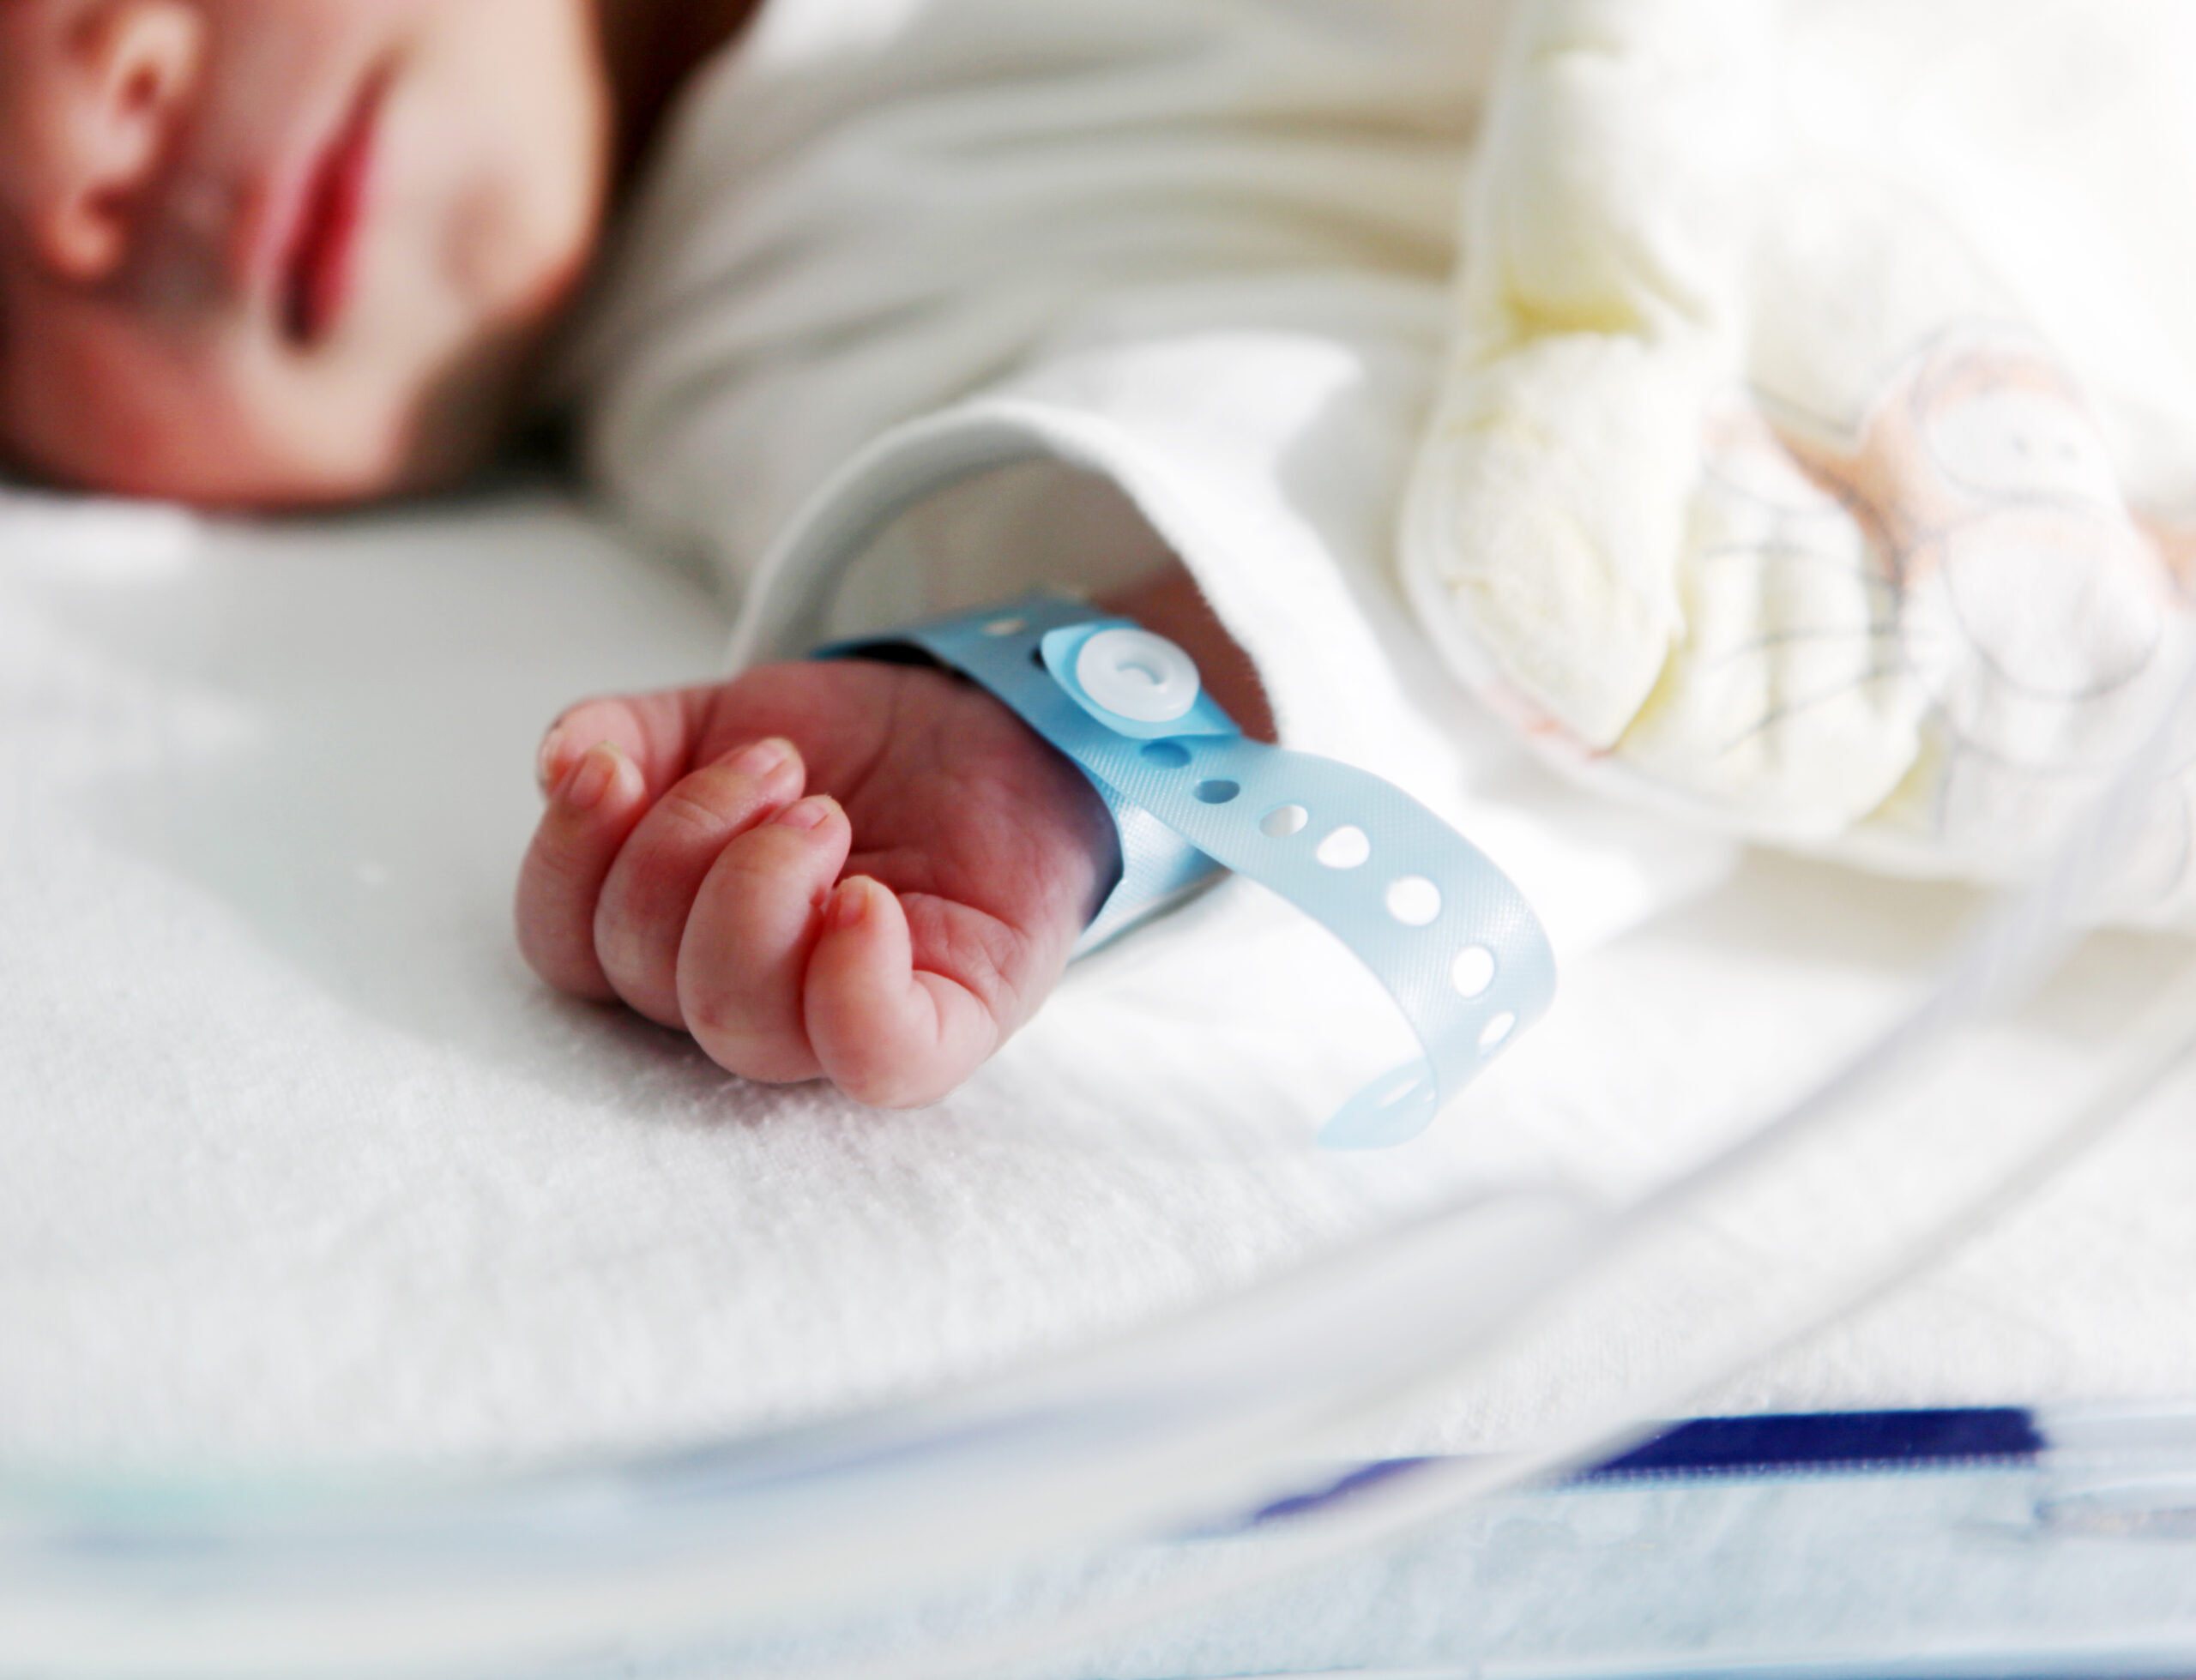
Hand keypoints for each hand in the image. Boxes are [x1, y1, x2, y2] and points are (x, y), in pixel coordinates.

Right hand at [516, 657, 1117, 1105]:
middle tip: (778, 768)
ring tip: (824, 808)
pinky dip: (853, 983)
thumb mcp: (720, 717)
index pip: (567, 949)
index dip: (566, 858)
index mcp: (675, 940)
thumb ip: (628, 734)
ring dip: (760, 884)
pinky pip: (878, 1060)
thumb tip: (564, 762)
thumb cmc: (854, 752)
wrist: (996, 726)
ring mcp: (843, 1024)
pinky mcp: (949, 1025)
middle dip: (687, 841)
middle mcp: (747, 999)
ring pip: (737, 1020)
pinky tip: (864, 897)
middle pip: (646, 975)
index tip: (615, 766)